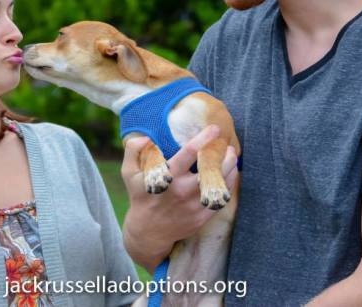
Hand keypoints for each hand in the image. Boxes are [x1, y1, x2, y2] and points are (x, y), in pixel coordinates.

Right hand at [121, 125, 238, 272]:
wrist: (148, 232)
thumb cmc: (140, 197)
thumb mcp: (129, 173)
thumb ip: (133, 151)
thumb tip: (146, 138)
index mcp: (167, 177)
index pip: (189, 153)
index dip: (204, 138)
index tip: (215, 128)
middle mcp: (182, 190)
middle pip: (211, 168)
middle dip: (223, 153)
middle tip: (227, 144)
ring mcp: (194, 205)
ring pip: (220, 183)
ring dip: (230, 166)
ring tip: (232, 155)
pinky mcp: (202, 216)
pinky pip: (221, 198)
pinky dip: (228, 184)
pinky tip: (229, 174)